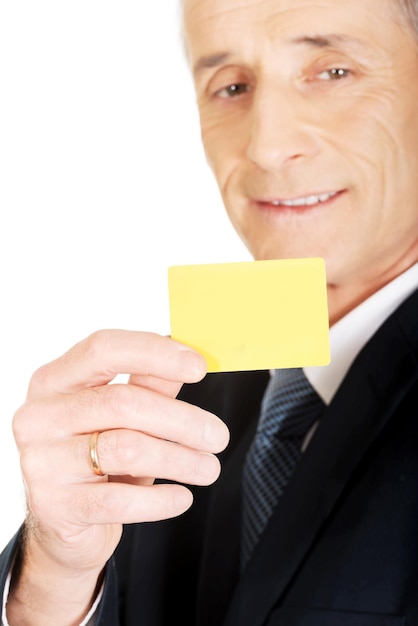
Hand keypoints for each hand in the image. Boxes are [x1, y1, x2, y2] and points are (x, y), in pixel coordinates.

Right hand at [9, 330, 228, 621]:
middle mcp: (40, 415)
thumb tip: (190, 355)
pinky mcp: (54, 506)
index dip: (155, 353)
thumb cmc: (93, 457)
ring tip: (209, 468)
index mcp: (54, 380)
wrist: (59, 524)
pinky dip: (160, 500)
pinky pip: (120, 500)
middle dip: (181, 419)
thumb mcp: (119, 416)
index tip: (200, 366)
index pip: (104, 350)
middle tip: (218, 436)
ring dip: (180, 460)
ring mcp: (41, 461)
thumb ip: (149, 384)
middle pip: (121, 402)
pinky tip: (182, 498)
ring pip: (126, 450)